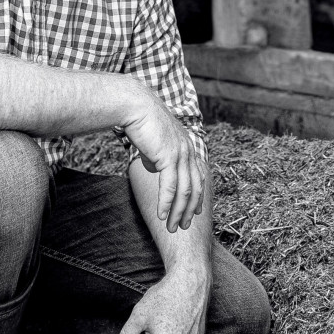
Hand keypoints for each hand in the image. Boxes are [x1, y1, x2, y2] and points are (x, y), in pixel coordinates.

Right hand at [120, 87, 205, 231]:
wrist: (135, 106)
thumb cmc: (141, 121)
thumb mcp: (154, 142)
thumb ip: (157, 156)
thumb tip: (154, 168)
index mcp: (188, 146)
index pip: (198, 177)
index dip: (197, 197)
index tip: (194, 212)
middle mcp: (189, 151)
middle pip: (194, 188)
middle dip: (189, 211)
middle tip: (182, 226)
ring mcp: (181, 154)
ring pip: (184, 192)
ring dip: (177, 212)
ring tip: (171, 227)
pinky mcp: (169, 157)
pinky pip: (170, 187)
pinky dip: (165, 204)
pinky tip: (160, 215)